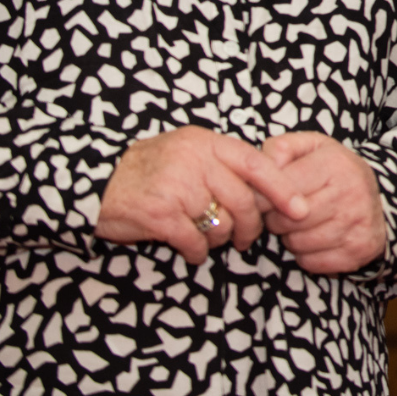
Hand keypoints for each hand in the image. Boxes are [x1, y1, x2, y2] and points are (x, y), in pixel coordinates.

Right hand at [95, 125, 309, 263]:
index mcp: (206, 142)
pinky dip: (197, 252)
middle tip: (247, 239)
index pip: (257, 164)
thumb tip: (264, 190)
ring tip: (208, 240)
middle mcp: (195, 160)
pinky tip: (190, 252)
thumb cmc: (148, 172)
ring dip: (219, 240)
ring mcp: (177, 186)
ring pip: (222, 224)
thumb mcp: (186, 153)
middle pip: (244, 201)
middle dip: (251, 226)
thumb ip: (220, 165)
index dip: (283, 189)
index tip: (301, 209)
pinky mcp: (159, 214)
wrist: (95, 183)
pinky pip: (195, 241)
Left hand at [261, 132, 388, 274]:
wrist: (380, 199)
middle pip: (287, 219)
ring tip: (301, 224)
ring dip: (290, 238)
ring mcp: (358, 222)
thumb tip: (260, 169)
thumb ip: (280, 149)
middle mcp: (352, 191)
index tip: (262, 199)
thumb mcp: (310, 148)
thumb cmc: (333, 172)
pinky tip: (315, 240)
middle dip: (276, 219)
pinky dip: (306, 255)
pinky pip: (311, 262)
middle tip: (283, 212)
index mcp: (336, 163)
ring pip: (297, 243)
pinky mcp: (360, 249)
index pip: (284, 187)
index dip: (263, 197)